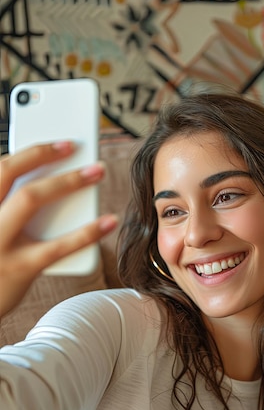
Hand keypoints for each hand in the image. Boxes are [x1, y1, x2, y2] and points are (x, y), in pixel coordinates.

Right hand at [0, 141, 117, 316]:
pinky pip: (57, 246)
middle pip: (8, 172)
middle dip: (42, 153)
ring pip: (31, 198)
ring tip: (96, 171)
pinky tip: (108, 221)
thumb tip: (47, 185)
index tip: (55, 141)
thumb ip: (7, 209)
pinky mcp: (18, 268)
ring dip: (67, 180)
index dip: (27, 152)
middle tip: (74, 144)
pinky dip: (86, 231)